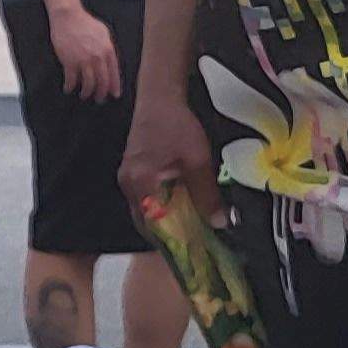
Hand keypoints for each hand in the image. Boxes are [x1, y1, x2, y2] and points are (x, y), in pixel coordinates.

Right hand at [46, 2, 122, 102]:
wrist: (68, 16)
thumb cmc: (85, 22)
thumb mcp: (103, 32)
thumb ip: (108, 47)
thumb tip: (110, 62)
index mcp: (108, 50)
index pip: (114, 73)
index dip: (114, 86)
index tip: (114, 95)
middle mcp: (97, 58)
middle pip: (102, 82)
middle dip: (101, 93)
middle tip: (99, 99)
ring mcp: (83, 61)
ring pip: (88, 84)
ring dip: (86, 93)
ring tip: (84, 96)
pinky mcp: (69, 62)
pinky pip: (71, 80)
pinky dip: (70, 87)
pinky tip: (68, 89)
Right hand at [121, 71, 226, 228]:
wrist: (160, 96)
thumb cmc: (176, 124)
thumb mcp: (197, 160)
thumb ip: (207, 193)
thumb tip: (220, 223)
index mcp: (139, 184)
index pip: (152, 227)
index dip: (173, 241)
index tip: (192, 252)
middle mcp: (128, 184)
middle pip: (146, 222)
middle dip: (168, 234)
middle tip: (192, 242)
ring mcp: (128, 177)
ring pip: (145, 210)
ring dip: (164, 219)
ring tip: (189, 227)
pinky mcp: (133, 170)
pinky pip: (146, 197)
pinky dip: (161, 205)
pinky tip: (180, 205)